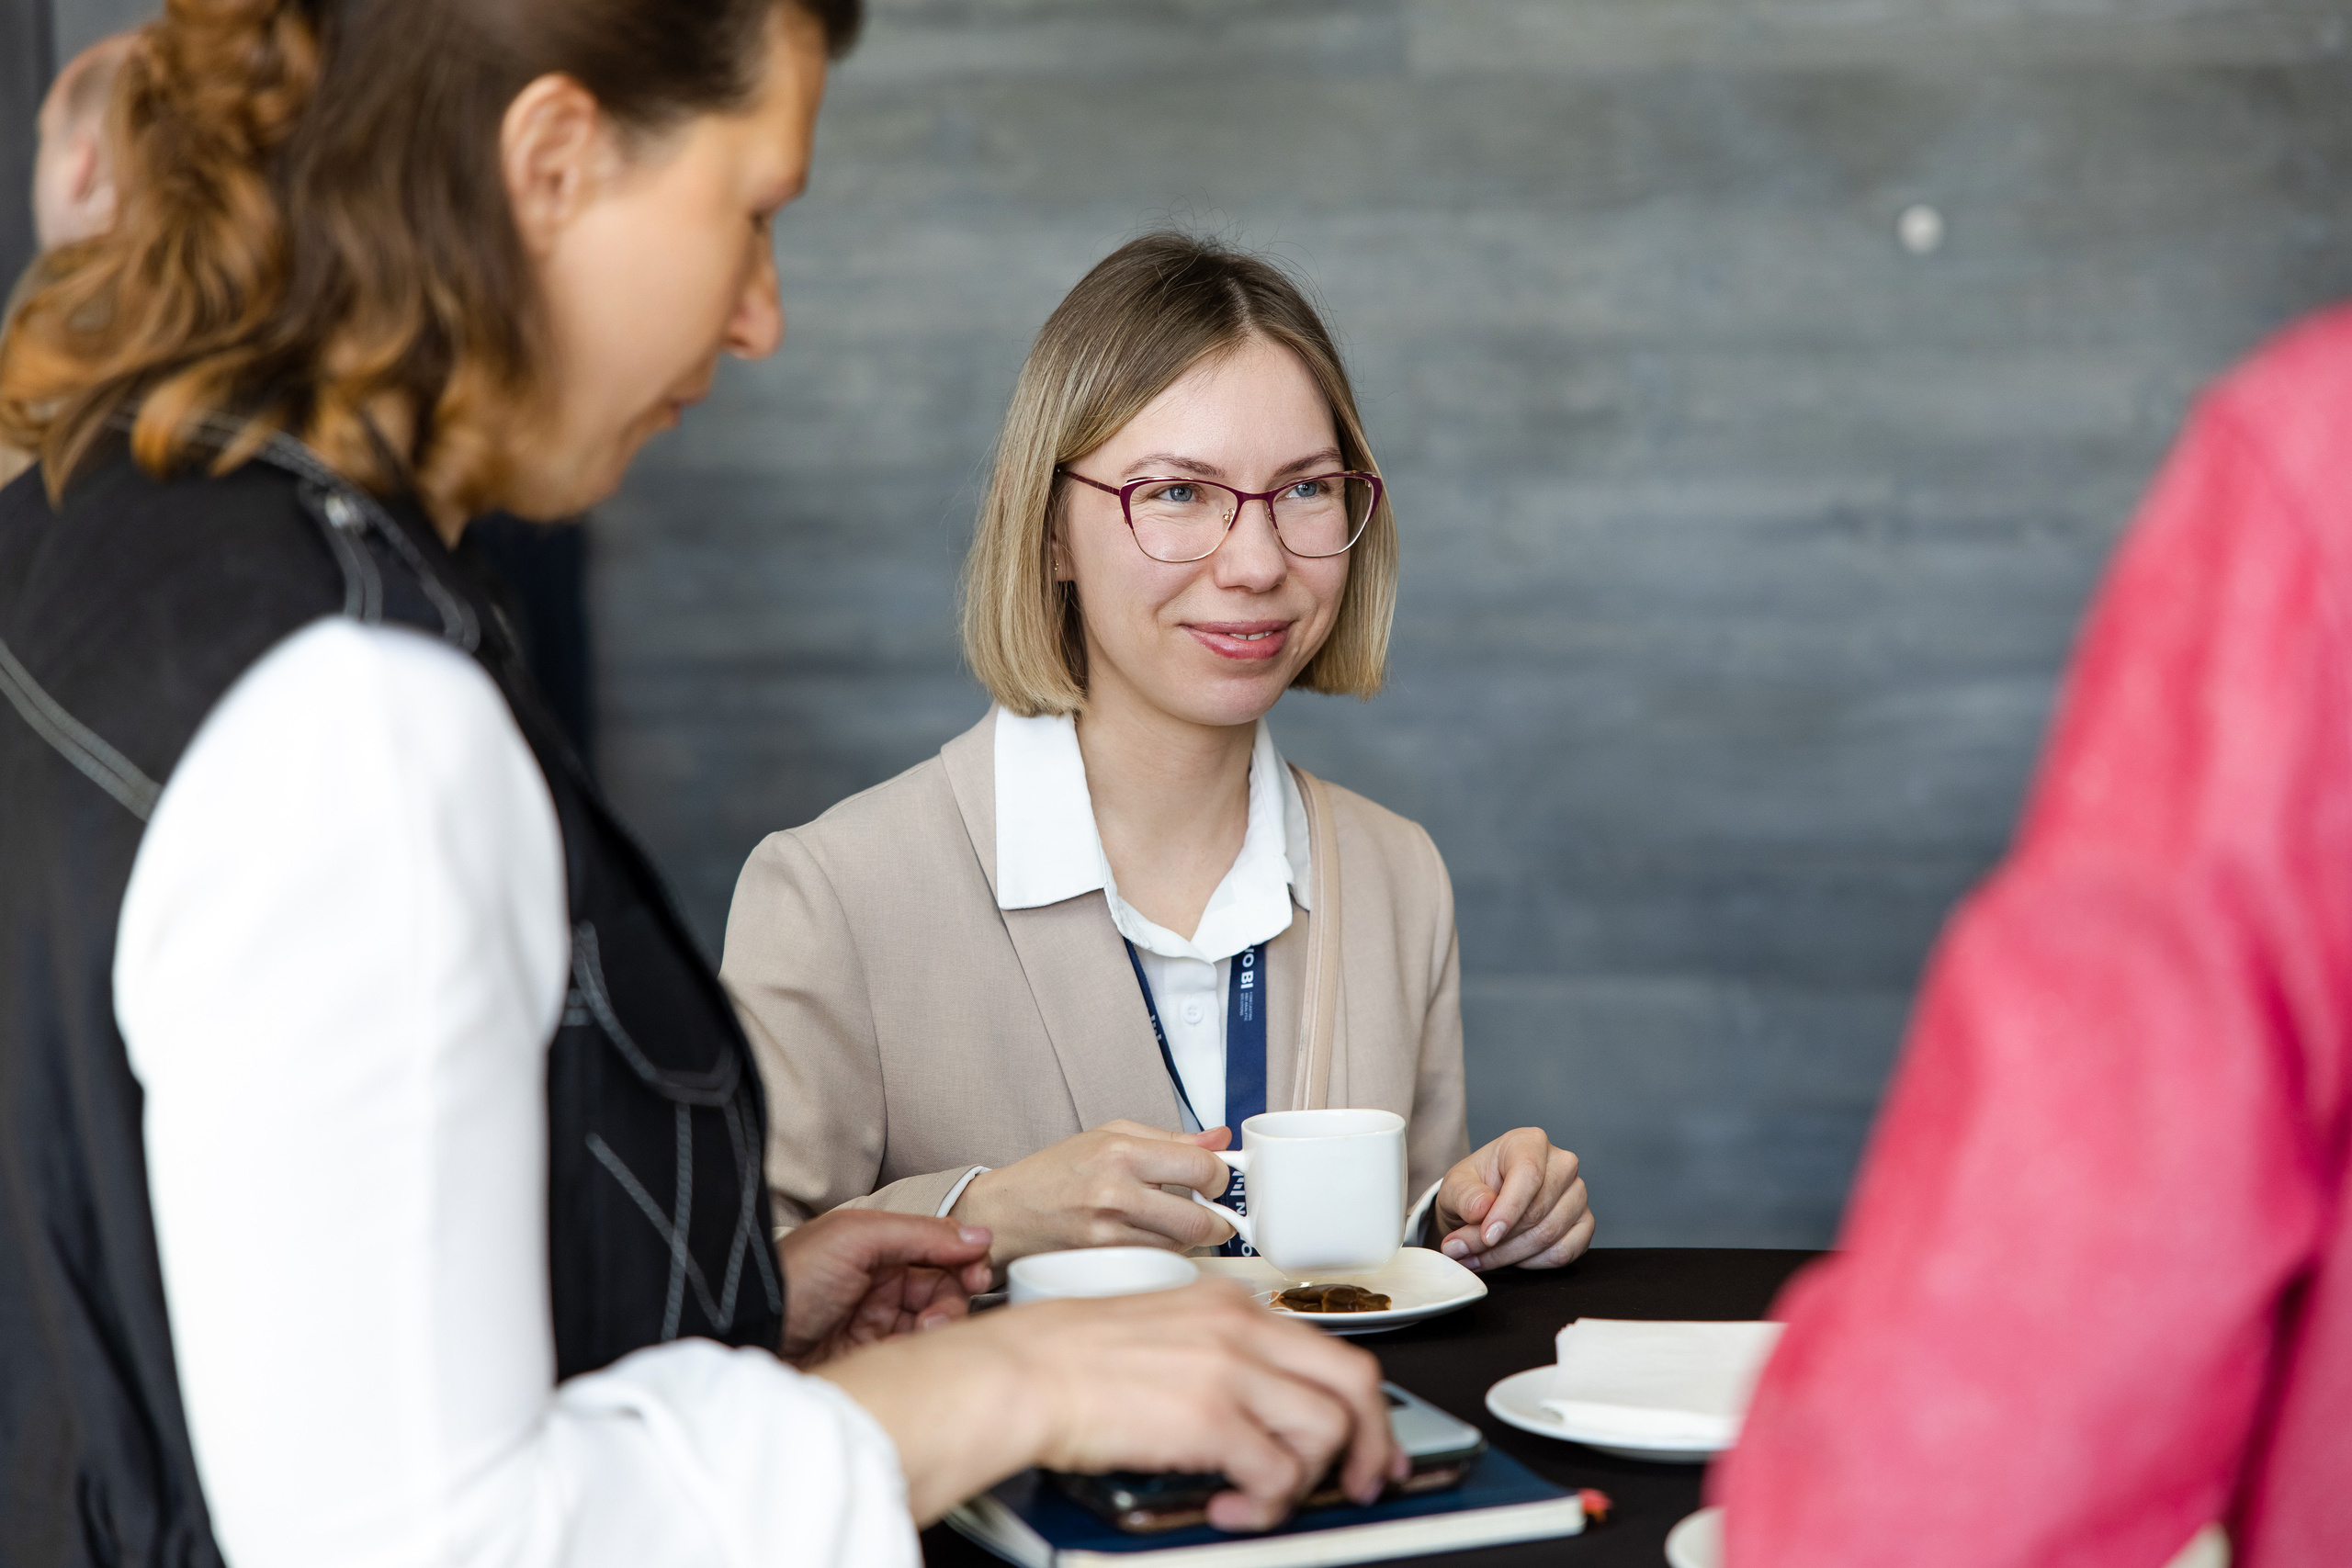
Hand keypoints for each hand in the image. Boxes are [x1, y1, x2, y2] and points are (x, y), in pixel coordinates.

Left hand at [775, 1208, 994, 1367]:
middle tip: (940, 1313)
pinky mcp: (871, 1358)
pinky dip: (924, 1350)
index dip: (963, 1260)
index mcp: (876, 1246)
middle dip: (952, 1296)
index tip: (977, 1274)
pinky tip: (915, 1351)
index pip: (938, 1248)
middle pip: (942, 1286)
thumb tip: (977, 1235)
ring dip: (940, 1325)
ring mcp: (875, 1321)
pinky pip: (914, 1351)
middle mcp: (879, 1282)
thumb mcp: (856, 1238)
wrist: (747, 1337)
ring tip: (925, 1333)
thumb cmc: (792, 1280)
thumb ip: (919, 1233)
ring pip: (933, 1320)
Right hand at [816, 1279, 1405, 1528]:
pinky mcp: (1211, 1417)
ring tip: (1263, 1499)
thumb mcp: (1161, 1331)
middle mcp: (1241, 1327)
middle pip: (1354, 1381)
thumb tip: (1257, 1407)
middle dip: (1374, 1442)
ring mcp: (1230, 1368)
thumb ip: (1217, 1355)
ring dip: (1306, 1480)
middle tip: (1369, 1481)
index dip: (1360, 1403)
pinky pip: (1279, 1473)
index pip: (1328, 1347)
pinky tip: (1233, 1507)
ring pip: (1326, 1429)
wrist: (1017, 1371)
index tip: (1367, 1438)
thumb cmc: (1064, 1358)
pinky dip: (1268, 1504)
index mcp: (1229, 1304)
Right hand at [951, 1119, 1238, 1265]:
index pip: (1201, 1168)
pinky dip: (1164, 1250)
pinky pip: (1156, 1260)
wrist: (1007, 1212)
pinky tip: (1148, 1236)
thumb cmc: (1056, 1171)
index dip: (1220, 1176)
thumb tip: (1219, 1139)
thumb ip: (1171, 1139)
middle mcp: (1115, 1194)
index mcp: (1121, 1153)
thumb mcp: (1111, 1135)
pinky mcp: (1103, 1263)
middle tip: (1211, 1210)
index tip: (1216, 1179)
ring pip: (1182, 1246)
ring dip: (1189, 1236)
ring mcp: (1109, 1235)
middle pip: (1201, 1220)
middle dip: (1218, 1219)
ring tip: (1168, 1219)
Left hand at [1432, 1127, 1592, 1269]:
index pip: (1528, 1174)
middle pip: (1537, 1211)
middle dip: (1498, 1241)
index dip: (1507, 1210)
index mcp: (1529, 1143)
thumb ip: (1465, 1196)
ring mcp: (1577, 1194)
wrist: (1486, 1206)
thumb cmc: (1475, 1189)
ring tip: (1478, 1257)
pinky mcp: (1584, 1223)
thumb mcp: (1456, 1187)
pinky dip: (1532, 1263)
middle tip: (1464, 1252)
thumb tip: (1482, 1209)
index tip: (1486, 1235)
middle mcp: (1561, 1164)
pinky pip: (1564, 1252)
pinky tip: (1510, 1257)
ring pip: (1549, 1235)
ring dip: (1509, 1255)